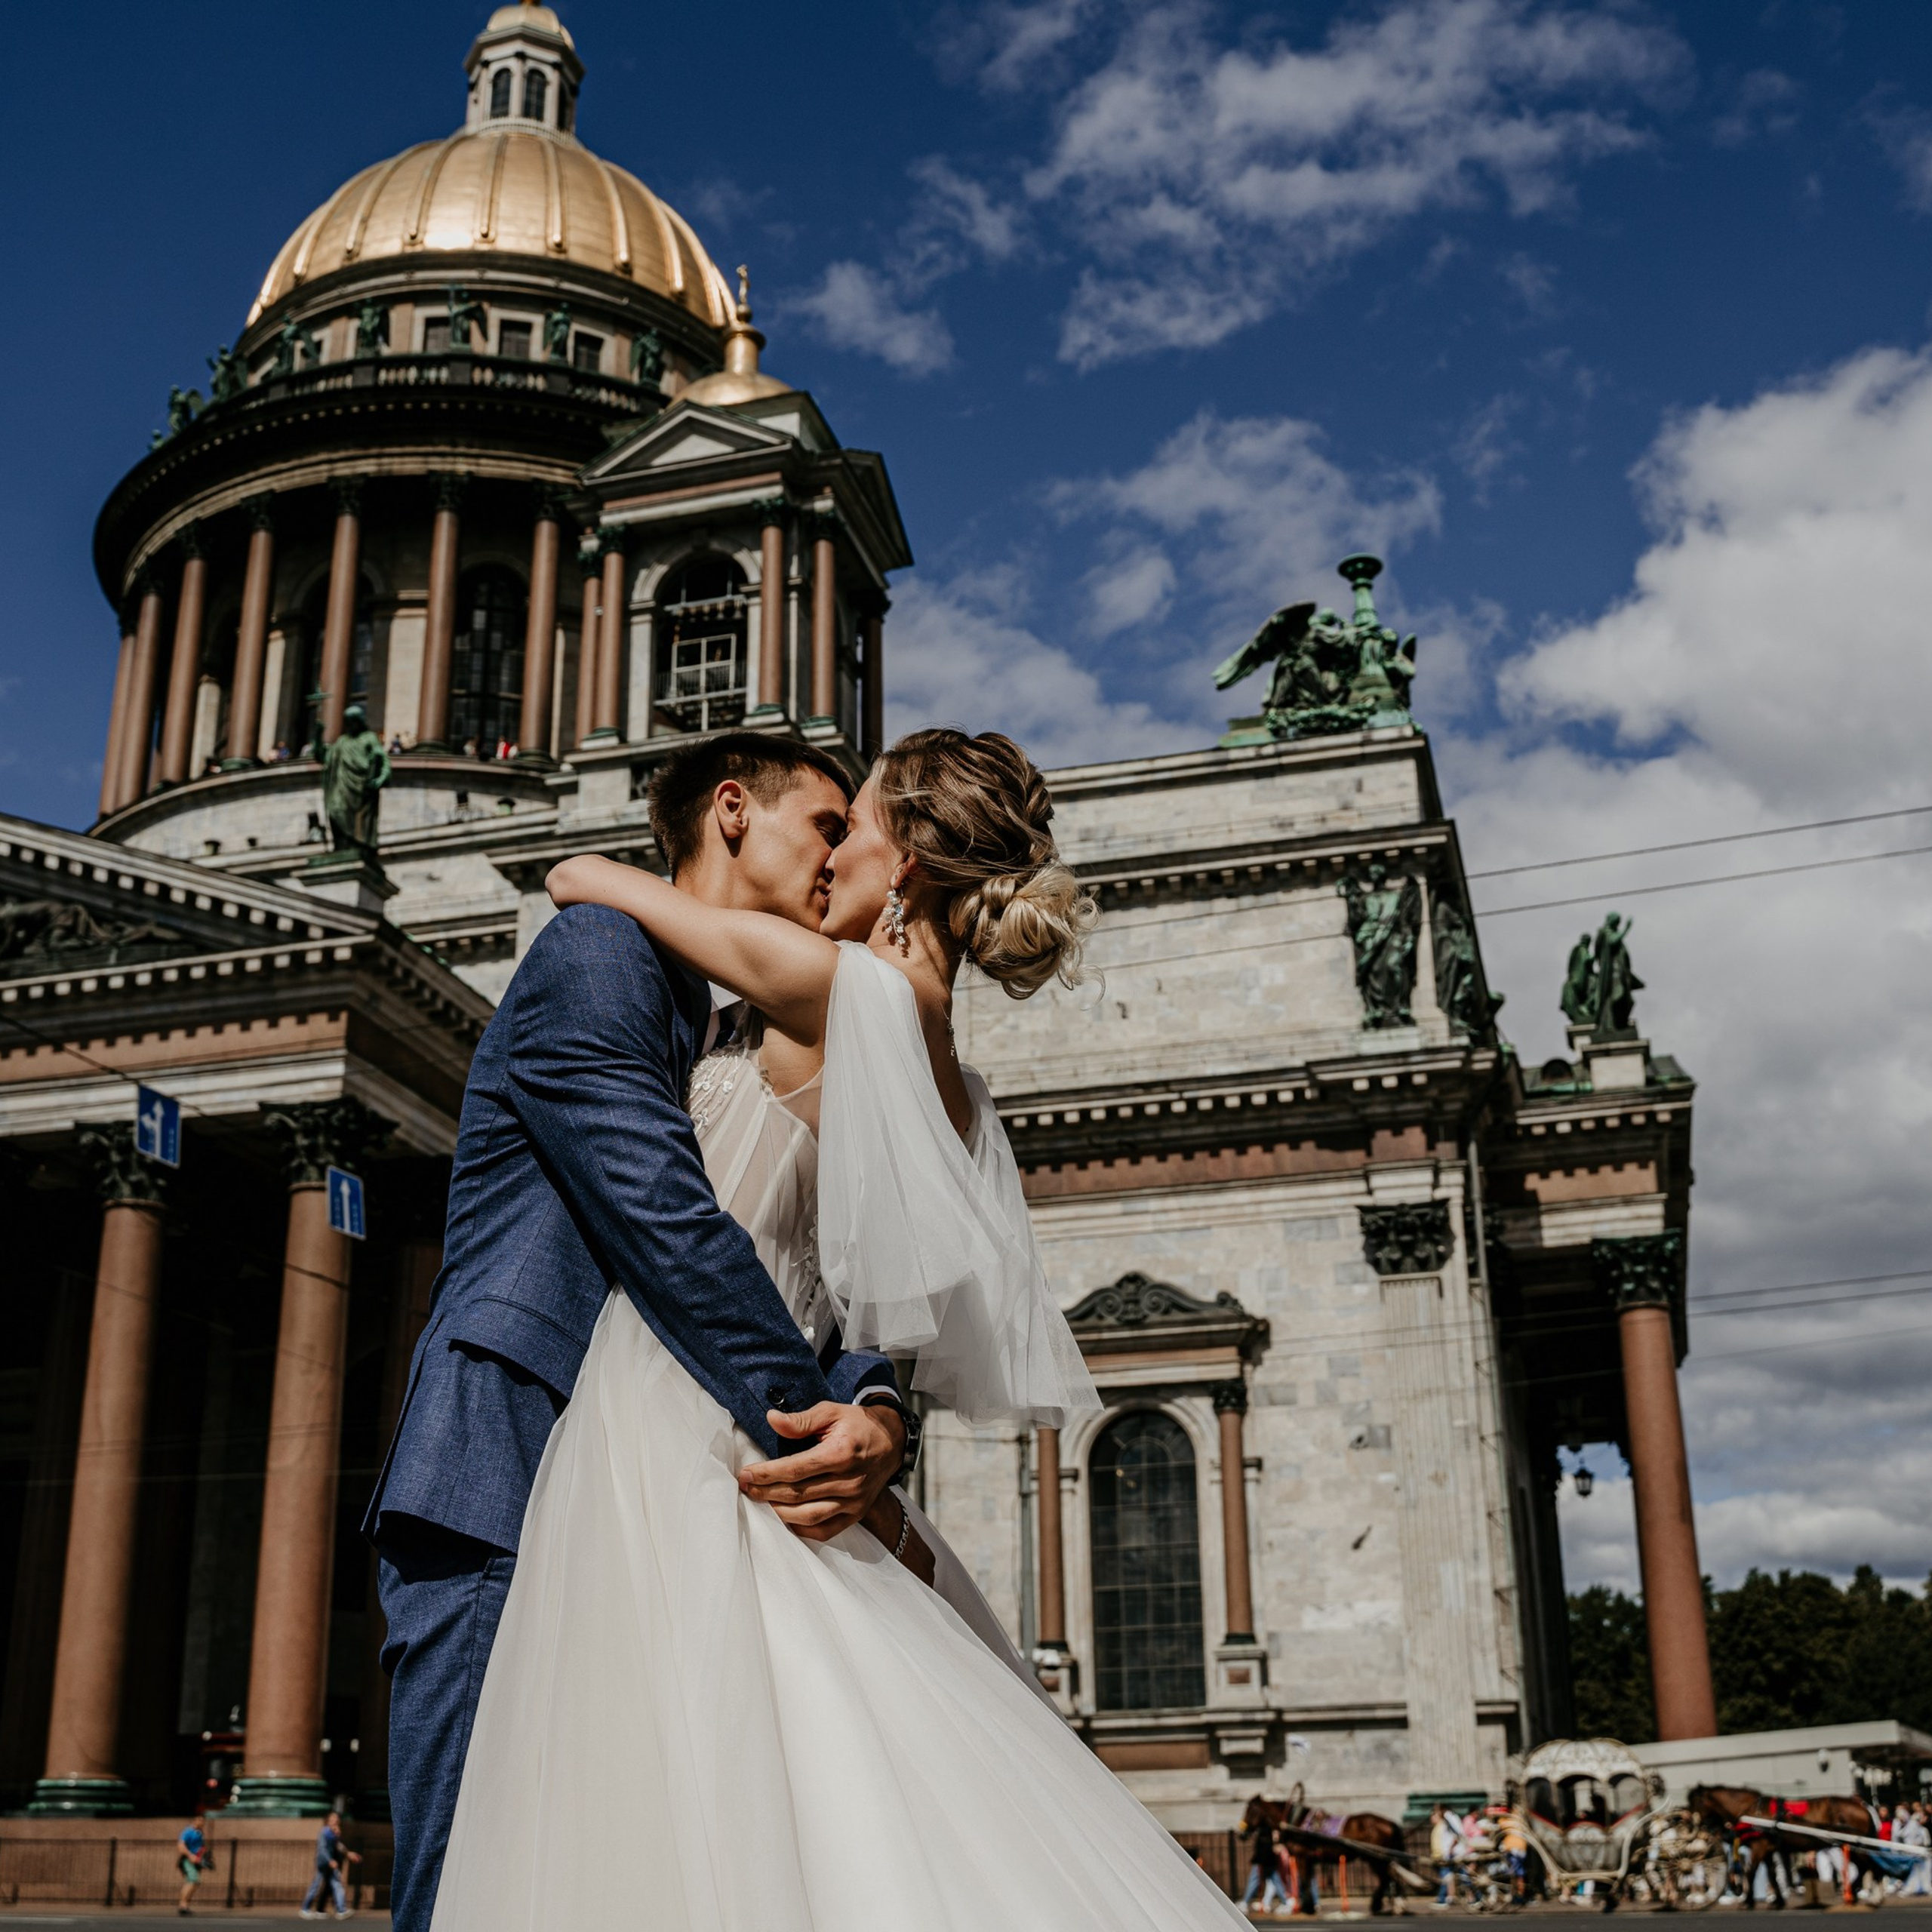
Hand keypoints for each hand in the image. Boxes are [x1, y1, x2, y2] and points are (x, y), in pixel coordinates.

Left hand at [739, 1401, 905, 1541]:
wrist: (891, 1441)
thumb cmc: (857, 1424)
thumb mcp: (831, 1412)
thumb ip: (801, 1420)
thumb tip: (771, 1419)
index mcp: (842, 1453)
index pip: (797, 1468)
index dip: (768, 1473)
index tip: (746, 1474)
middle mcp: (849, 1481)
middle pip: (799, 1493)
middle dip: (766, 1492)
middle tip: (744, 1488)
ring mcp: (854, 1501)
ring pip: (809, 1516)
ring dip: (779, 1513)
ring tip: (759, 1503)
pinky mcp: (856, 1514)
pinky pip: (825, 1531)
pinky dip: (802, 1530)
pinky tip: (784, 1520)